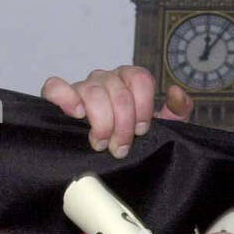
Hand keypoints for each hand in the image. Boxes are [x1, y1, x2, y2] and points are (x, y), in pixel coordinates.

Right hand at [41, 66, 193, 157]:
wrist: (106, 155)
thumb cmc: (131, 137)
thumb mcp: (162, 127)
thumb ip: (178, 110)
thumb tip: (175, 92)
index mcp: (129, 80)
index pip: (140, 78)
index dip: (144, 107)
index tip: (142, 130)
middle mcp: (106, 79)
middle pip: (118, 91)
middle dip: (123, 124)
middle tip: (121, 148)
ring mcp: (83, 86)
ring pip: (93, 93)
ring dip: (101, 122)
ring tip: (101, 143)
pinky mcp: (59, 97)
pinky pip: (56, 87)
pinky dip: (65, 97)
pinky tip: (76, 114)